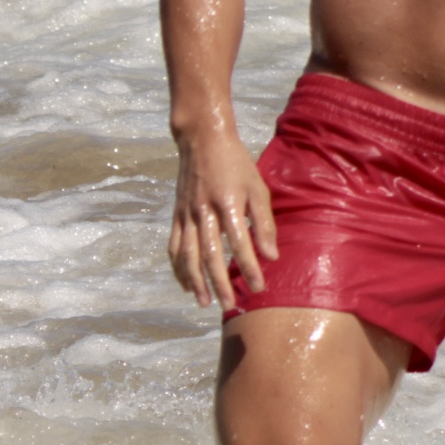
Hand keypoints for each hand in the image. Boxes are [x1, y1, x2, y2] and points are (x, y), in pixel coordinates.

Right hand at [167, 132, 277, 303]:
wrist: (202, 140)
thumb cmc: (236, 164)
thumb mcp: (258, 187)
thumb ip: (264, 223)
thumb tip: (271, 256)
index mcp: (228, 203)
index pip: (239, 243)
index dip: (248, 267)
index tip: (257, 287)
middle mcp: (204, 211)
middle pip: (210, 255)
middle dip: (220, 283)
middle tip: (231, 305)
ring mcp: (186, 214)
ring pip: (188, 255)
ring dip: (196, 281)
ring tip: (204, 302)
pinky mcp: (176, 215)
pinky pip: (174, 246)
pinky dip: (178, 268)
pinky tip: (186, 284)